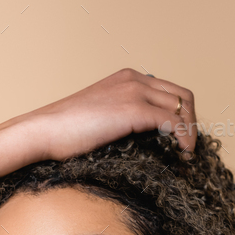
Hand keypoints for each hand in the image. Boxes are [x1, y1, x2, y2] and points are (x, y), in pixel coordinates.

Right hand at [0, 69, 196, 177]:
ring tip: (186, 156)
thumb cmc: (63, 134)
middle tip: (187, 150)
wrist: (43, 131)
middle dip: (191, 123)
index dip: (181, 115)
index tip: (179, 140)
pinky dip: (184, 138)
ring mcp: (135, 91)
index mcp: (126, 78)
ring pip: (183, 106)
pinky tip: (183, 155)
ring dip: (191, 132)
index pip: (169, 91)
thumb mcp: (99, 120)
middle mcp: (134, 79)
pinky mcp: (134, 110)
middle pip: (182, 96)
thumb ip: (120, 121)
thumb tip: (139, 143)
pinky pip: (173, 121)